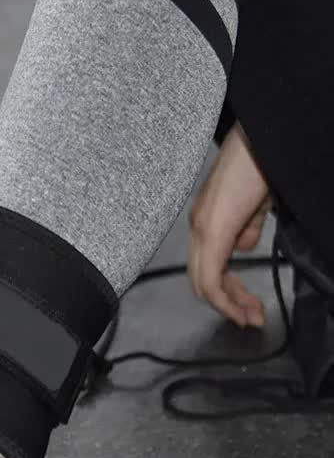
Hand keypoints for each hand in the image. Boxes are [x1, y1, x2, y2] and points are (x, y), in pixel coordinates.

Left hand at [188, 122, 270, 326]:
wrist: (259, 138)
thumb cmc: (259, 165)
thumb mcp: (255, 204)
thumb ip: (247, 227)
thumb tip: (244, 247)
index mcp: (207, 219)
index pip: (206, 266)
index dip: (225, 293)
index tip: (246, 308)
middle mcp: (198, 224)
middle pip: (202, 278)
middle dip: (228, 304)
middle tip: (251, 319)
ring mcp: (202, 226)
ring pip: (203, 280)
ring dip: (228, 304)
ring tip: (251, 317)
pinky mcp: (213, 227)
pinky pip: (211, 273)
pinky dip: (223, 297)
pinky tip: (240, 307)